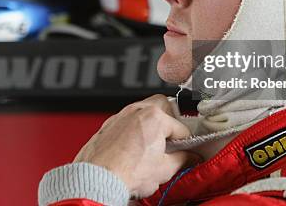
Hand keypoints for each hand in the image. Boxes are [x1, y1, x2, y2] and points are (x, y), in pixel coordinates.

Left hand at [74, 94, 200, 198]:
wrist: (96, 179)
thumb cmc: (125, 172)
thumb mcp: (164, 169)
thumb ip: (182, 160)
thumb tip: (188, 158)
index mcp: (155, 116)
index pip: (181, 128)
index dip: (187, 142)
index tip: (186, 151)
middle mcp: (136, 110)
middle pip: (162, 106)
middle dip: (169, 121)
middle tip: (170, 141)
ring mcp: (120, 116)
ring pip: (141, 112)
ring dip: (150, 125)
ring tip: (151, 147)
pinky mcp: (107, 125)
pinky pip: (126, 122)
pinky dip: (133, 131)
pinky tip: (134, 149)